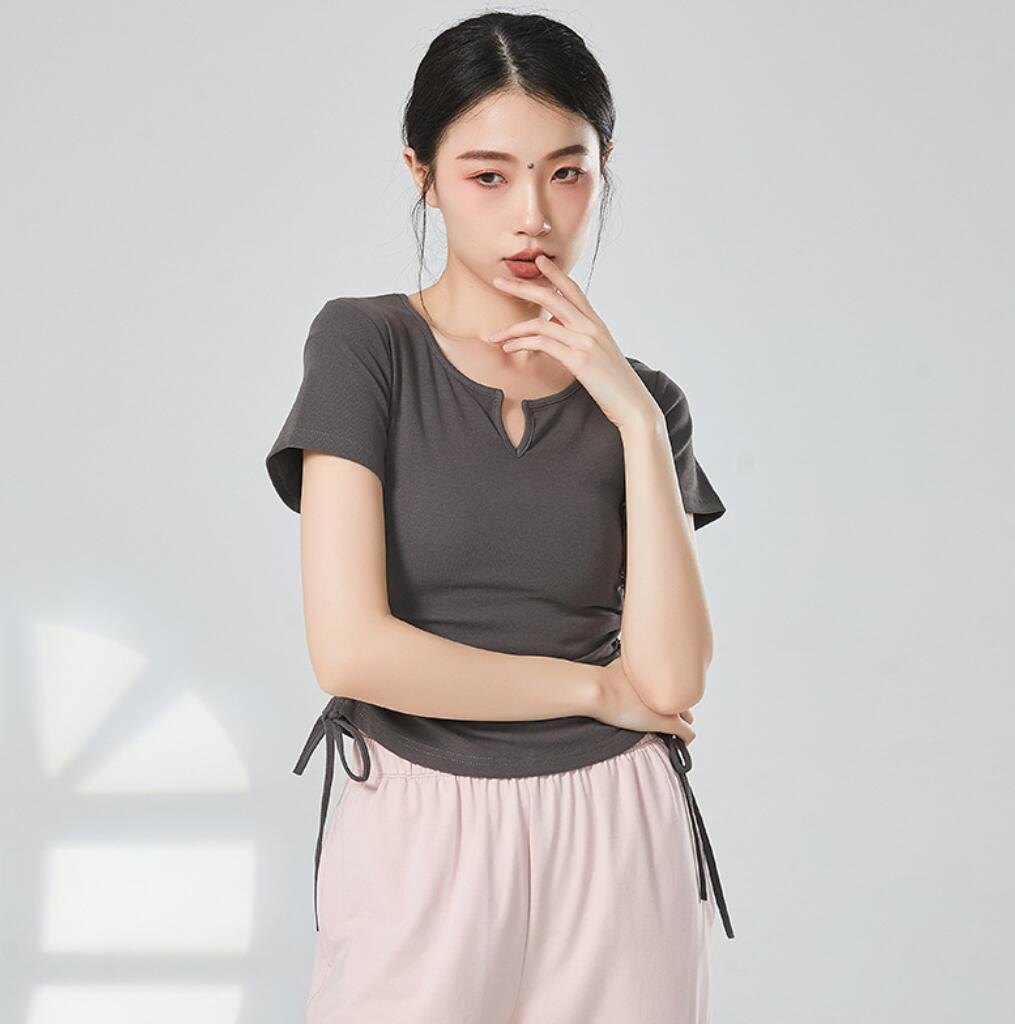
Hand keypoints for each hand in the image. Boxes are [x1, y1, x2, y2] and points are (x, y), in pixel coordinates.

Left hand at [487, 255, 659, 430]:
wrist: (633, 404)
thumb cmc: (614, 383)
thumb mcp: (599, 354)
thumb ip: (580, 339)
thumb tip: (559, 330)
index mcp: (596, 323)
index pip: (573, 290)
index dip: (555, 273)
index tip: (538, 261)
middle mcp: (591, 327)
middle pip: (551, 296)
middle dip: (522, 288)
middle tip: (498, 283)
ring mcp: (585, 341)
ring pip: (540, 322)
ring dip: (512, 328)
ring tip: (494, 335)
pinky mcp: (578, 359)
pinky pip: (541, 343)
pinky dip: (520, 344)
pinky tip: (508, 348)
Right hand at [595, 657, 695, 744]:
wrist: (600, 689)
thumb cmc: (605, 678)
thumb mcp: (620, 664)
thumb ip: (630, 666)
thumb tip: (625, 666)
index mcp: (658, 672)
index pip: (673, 682)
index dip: (667, 691)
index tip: (661, 698)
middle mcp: (667, 686)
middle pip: (682, 697)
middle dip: (676, 706)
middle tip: (666, 713)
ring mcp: (669, 705)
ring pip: (687, 715)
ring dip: (681, 721)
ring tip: (673, 729)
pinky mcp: (667, 722)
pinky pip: (686, 732)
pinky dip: (685, 738)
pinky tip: (681, 742)